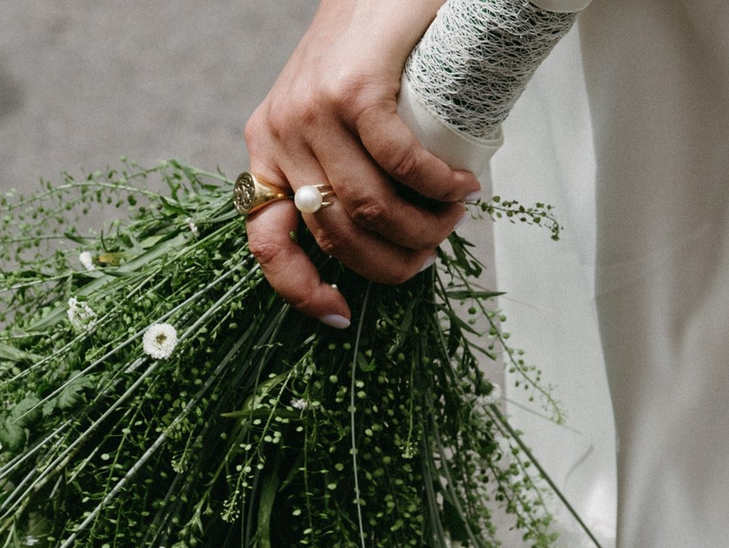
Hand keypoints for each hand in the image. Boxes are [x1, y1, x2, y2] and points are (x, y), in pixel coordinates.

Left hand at [244, 0, 478, 326]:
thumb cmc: (370, 51)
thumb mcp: (335, 116)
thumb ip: (337, 166)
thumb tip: (376, 240)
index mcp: (267, 148)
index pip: (265, 239)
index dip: (299, 289)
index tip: (341, 315)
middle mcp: (279, 132)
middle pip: (334, 234)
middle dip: (390, 263)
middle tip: (429, 255)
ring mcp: (311, 112)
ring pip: (368, 208)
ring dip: (421, 229)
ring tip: (454, 218)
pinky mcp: (352, 91)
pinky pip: (398, 164)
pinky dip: (438, 186)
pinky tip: (463, 187)